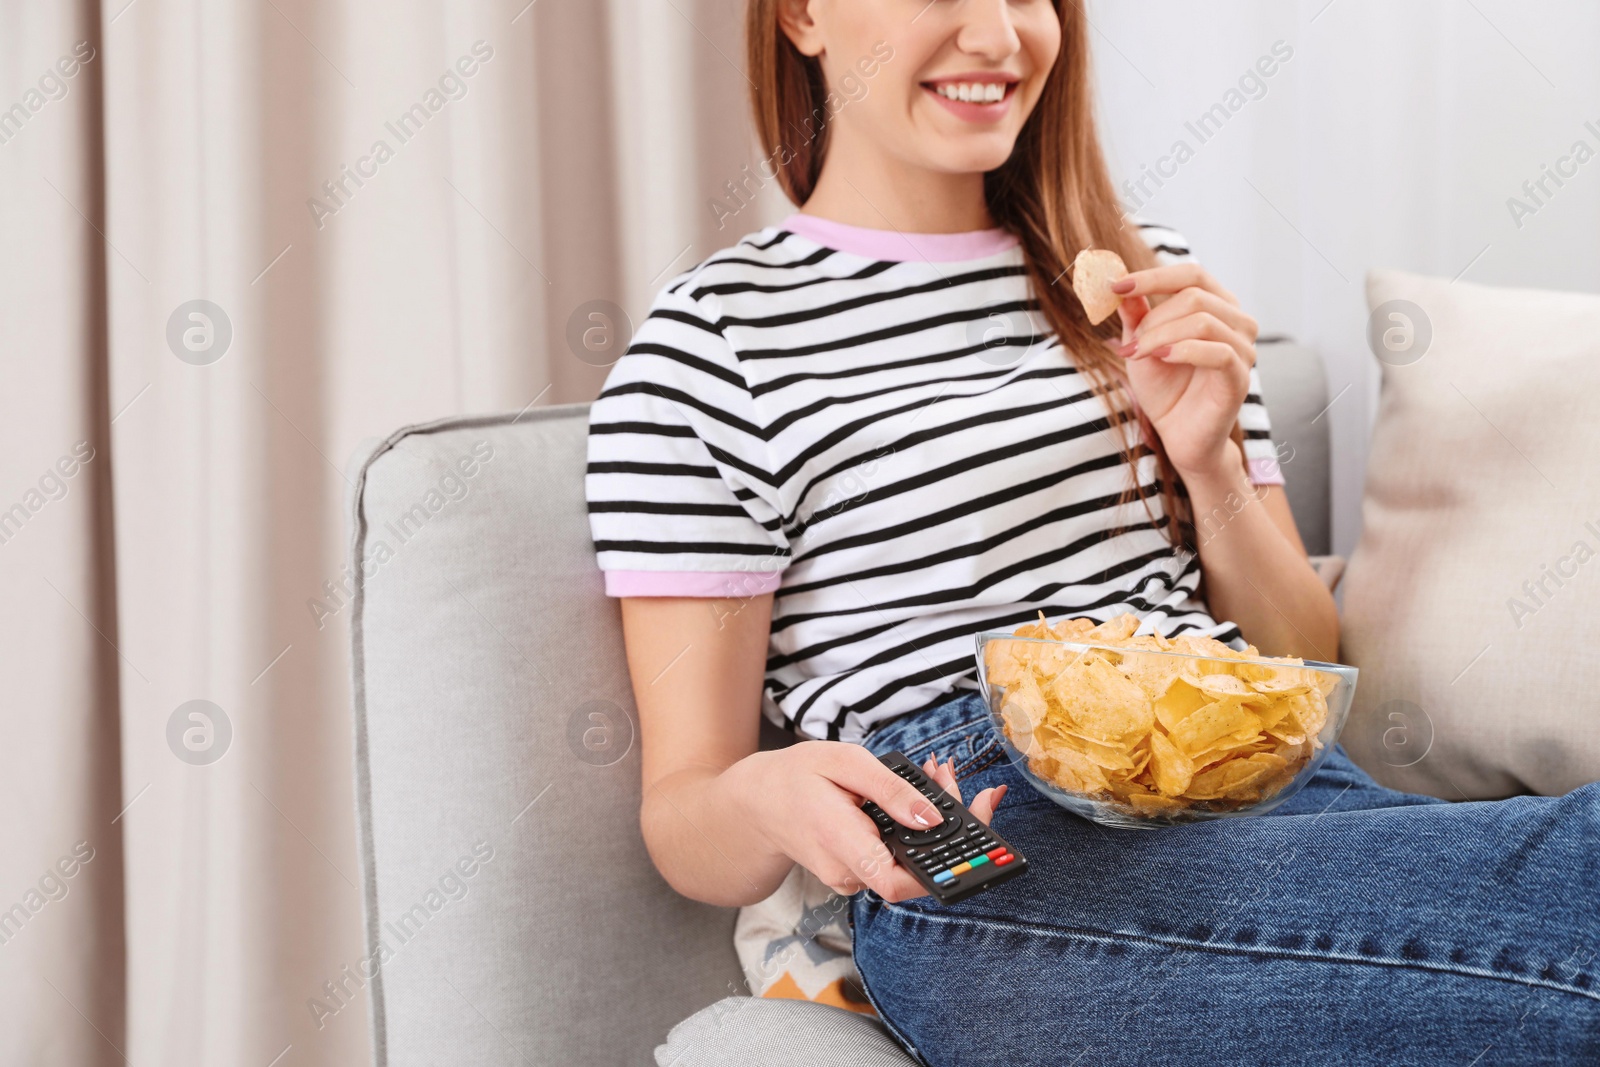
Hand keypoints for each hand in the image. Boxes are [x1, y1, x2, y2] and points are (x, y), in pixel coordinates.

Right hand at [733, 742, 1007, 901]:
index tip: (976, 840)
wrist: (756, 804)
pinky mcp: (859, 872)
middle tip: (954, 777)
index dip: (943, 871)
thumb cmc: (795, 778)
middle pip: (917, 866)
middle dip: (951, 824)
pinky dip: (914, 826)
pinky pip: (896, 855)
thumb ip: (890, 790)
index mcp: (843, 844)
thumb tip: (933, 818)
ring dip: (933, 820)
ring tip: (938, 773)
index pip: (899, 883)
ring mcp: (854, 877)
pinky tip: (918, 794)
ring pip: (910, 858)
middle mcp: (850, 872)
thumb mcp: (843, 762)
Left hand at [1106, 264, 1257, 479]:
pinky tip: (1161, 359)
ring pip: (1203, 320)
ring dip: (1161, 336)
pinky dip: (1183, 351)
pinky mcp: (1240, 377)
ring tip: (1139, 355)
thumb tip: (1120, 284)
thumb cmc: (1164, 389)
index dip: (1152, 277)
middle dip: (1153, 318)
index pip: (1191, 274)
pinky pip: (1217, 352)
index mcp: (1217, 306)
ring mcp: (1243, 349)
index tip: (1115, 286)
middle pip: (1195, 294)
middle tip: (1130, 344)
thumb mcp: (1141, 346)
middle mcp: (1237, 322)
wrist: (1177, 436)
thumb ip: (1136, 315)